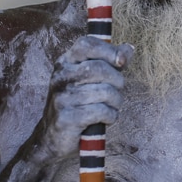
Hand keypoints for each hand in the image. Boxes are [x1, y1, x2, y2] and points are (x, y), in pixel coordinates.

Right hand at [40, 35, 132, 157]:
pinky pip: (101, 112)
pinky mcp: (67, 118)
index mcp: (66, 62)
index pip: (87, 44)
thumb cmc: (79, 104)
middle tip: (116, 91)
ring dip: (116, 102)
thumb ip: (110, 62)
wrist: (53, 137)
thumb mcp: (91, 79)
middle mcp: (61, 77)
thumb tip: (129, 49)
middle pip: (99, 68)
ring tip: (110, 107)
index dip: (108, 50)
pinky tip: (105, 119)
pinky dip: (111, 116)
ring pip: (105, 92)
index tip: (121, 62)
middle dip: (117, 81)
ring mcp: (62, 98)